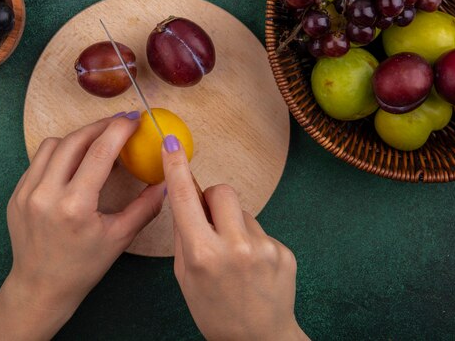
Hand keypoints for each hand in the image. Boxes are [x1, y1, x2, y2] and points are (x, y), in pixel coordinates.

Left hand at [0, 113, 164, 340]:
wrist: (40, 287)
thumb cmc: (83, 267)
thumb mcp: (120, 238)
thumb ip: (145, 208)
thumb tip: (165, 183)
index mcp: (75, 206)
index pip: (100, 152)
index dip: (119, 129)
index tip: (134, 119)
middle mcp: (46, 194)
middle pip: (75, 140)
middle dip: (100, 126)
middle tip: (119, 124)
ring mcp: (26, 193)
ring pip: (53, 145)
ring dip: (77, 138)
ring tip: (97, 142)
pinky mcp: (16, 194)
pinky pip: (38, 160)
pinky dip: (59, 154)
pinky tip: (75, 162)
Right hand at [161, 135, 307, 340]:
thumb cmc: (213, 311)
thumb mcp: (184, 275)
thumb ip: (184, 233)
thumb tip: (183, 195)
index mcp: (202, 253)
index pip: (184, 197)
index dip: (175, 166)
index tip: (171, 143)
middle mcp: (234, 247)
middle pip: (222, 191)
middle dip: (213, 200)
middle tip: (211, 222)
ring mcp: (263, 248)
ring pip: (243, 211)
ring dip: (235, 223)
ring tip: (235, 256)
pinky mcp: (283, 251)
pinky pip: (261, 229)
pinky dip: (253, 241)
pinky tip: (253, 267)